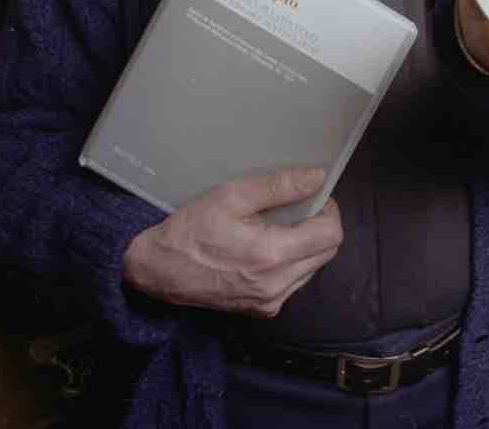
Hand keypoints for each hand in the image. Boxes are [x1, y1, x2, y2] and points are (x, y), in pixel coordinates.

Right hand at [123, 167, 341, 317]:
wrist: (157, 270)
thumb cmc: (191, 229)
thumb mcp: (233, 196)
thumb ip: (280, 186)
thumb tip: (317, 177)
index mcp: (271, 256)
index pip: (331, 234)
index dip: (328, 210)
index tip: (314, 197)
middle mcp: (276, 286)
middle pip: (327, 252)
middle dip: (320, 226)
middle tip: (297, 208)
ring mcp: (270, 302)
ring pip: (313, 267)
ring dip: (306, 245)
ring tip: (278, 227)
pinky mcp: (262, 310)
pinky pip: (295, 282)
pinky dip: (292, 262)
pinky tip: (268, 247)